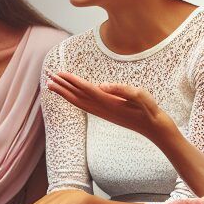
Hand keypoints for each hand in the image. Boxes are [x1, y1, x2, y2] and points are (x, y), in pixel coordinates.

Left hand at [47, 74, 170, 142]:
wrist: (155, 129)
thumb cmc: (149, 110)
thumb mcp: (140, 95)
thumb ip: (122, 90)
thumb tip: (103, 86)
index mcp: (109, 102)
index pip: (85, 89)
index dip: (71, 81)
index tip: (58, 74)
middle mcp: (103, 109)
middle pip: (77, 97)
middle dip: (62, 87)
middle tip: (48, 78)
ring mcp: (104, 113)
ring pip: (79, 103)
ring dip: (65, 94)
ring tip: (53, 86)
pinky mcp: (107, 114)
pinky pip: (85, 106)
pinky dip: (74, 100)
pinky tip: (71, 97)